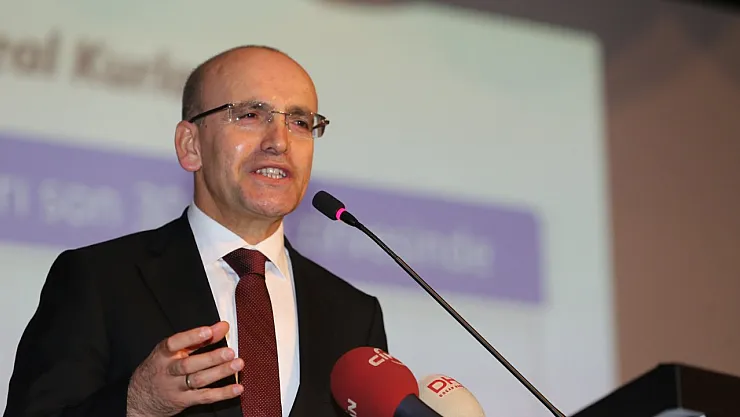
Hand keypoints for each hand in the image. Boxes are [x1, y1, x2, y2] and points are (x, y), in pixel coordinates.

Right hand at [126, 321, 243, 416]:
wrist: (139, 398)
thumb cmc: (160, 368)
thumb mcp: (174, 350)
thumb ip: (199, 338)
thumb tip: (222, 326)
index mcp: (163, 354)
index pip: (174, 343)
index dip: (191, 337)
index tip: (207, 331)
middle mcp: (168, 371)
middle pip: (188, 365)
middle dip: (210, 358)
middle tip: (229, 352)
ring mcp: (176, 388)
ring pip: (198, 380)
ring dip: (219, 373)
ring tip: (237, 364)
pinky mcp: (184, 401)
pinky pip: (205, 397)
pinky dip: (222, 394)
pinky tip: (237, 388)